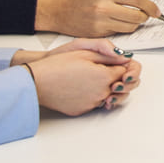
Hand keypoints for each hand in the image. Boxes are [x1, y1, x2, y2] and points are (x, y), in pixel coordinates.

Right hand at [22, 44, 142, 114]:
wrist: (37, 82)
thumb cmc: (57, 65)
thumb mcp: (85, 51)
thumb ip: (109, 54)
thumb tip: (125, 58)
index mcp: (104, 76)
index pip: (126, 72)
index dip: (121, 65)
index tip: (115, 62)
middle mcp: (101, 93)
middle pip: (120, 86)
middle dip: (117, 78)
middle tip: (103, 70)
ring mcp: (92, 103)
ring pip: (107, 96)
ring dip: (104, 88)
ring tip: (89, 78)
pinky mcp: (82, 110)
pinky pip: (93, 103)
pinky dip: (90, 96)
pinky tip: (79, 87)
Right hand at [35, 0, 163, 36]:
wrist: (59, 12)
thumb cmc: (79, 1)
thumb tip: (141, 4)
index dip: (150, 6)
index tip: (156, 10)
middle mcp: (104, 7)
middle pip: (136, 16)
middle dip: (144, 17)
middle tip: (145, 16)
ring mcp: (101, 23)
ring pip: (130, 27)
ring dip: (134, 25)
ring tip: (129, 20)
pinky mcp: (98, 34)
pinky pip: (118, 34)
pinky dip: (122, 30)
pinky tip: (116, 25)